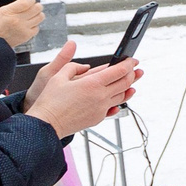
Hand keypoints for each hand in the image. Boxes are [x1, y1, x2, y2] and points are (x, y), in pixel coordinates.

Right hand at [0, 0, 43, 48]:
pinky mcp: (26, 36)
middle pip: (37, 8)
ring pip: (40, 17)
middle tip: (34, 7)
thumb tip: (25, 5)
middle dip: (36, 6)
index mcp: (8, 11)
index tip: (30, 0)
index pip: (28, 2)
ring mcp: (23, 28)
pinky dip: (34, 26)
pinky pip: (37, 28)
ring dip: (38, 15)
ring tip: (32, 16)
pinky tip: (28, 26)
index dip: (31, 0)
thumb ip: (13, 8)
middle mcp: (17, 19)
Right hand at [23, 41, 139, 136]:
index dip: (128, 64)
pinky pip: (114, 107)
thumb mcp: (58, 76)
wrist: (47, 124)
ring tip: (133, 82)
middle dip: (133, 74)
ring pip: (122, 96)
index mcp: (92, 83)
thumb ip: (73, 67)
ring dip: (129, 87)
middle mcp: (101, 96)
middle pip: (125, 83)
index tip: (133, 60)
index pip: (119, 71)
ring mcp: (101, 108)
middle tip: (137, 69)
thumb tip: (85, 67)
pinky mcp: (98, 118)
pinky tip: (121, 97)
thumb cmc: (50, 101)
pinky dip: (120, 100)